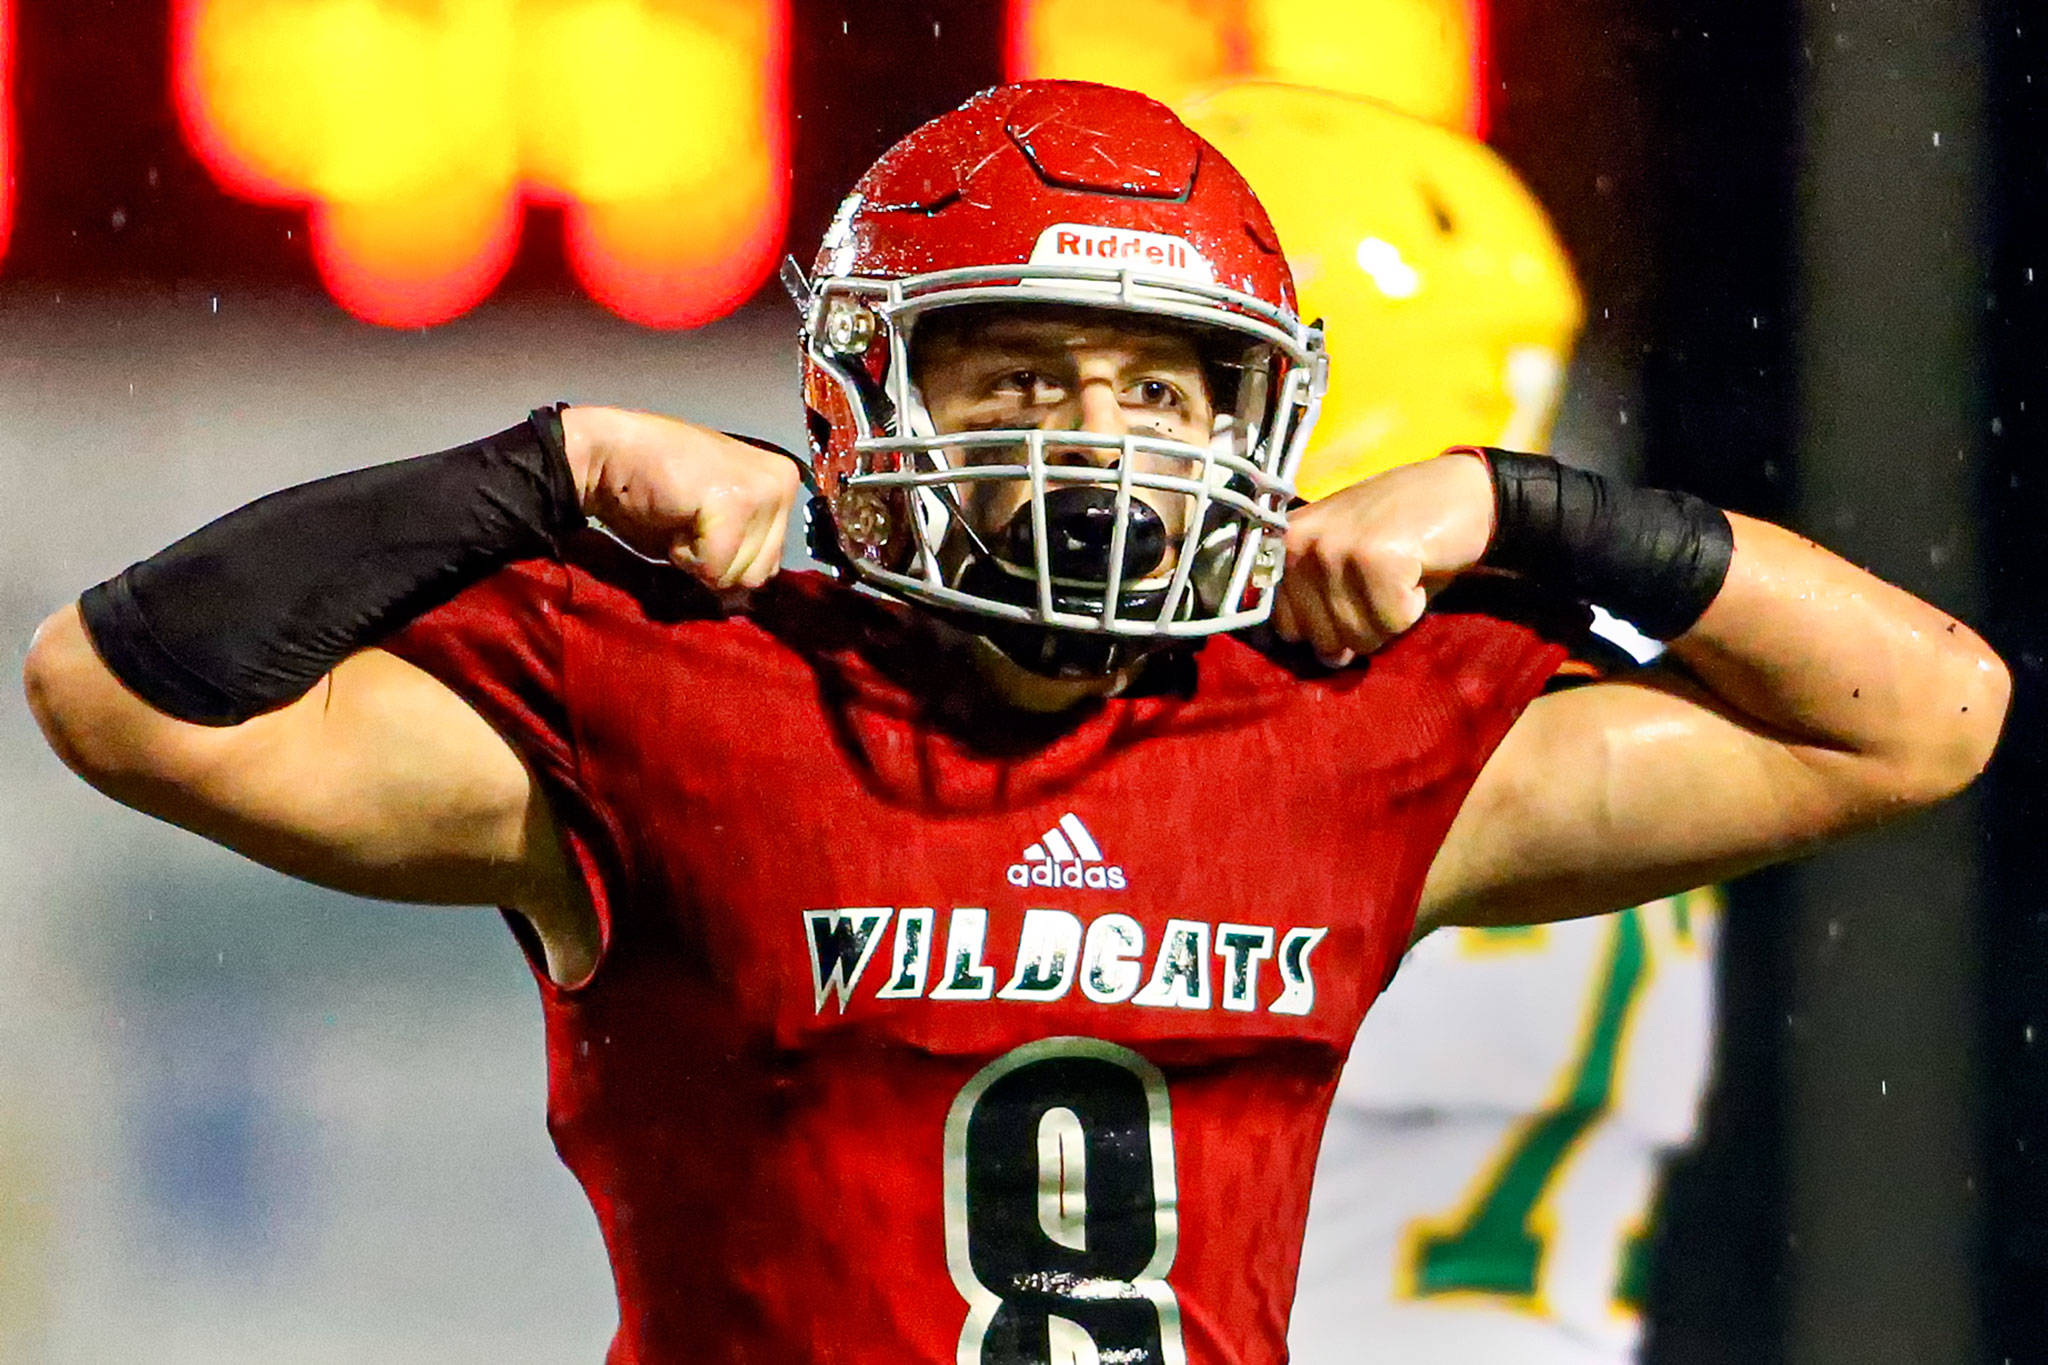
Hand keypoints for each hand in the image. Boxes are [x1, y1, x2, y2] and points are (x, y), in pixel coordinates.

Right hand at [560, 406, 801, 589]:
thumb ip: (740, 553)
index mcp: (782, 484)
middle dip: (715, 562)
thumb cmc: (651, 488)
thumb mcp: (713, 524)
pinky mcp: (735, 501)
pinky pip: (715, 568)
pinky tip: (674, 518)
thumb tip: (746, 603)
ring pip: (740, 575)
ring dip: (700, 559)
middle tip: (688, 522)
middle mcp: (782, 483)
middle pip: (759, 574)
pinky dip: (685, 556)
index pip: (770, 563)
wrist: (605, 455)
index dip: (724, 559)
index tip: (698, 523)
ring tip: (682, 518)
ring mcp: (763, 490)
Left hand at [1272, 451, 1495, 665]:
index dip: (1327, 627)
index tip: (1354, 597)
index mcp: (1286, 545)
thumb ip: (1322, 606)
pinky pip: (1392, 622)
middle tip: (1383, 585)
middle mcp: (1302, 543)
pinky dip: (1414, 607)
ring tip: (1400, 575)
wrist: (1461, 490)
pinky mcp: (1376, 558)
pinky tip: (1416, 570)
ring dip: (1390, 616)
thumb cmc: (1402, 530)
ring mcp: (1336, 549)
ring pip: (1358, 634)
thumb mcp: (1345, 561)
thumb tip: (1329, 659)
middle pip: (1324, 638)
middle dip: (1363, 625)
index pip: (1287, 626)